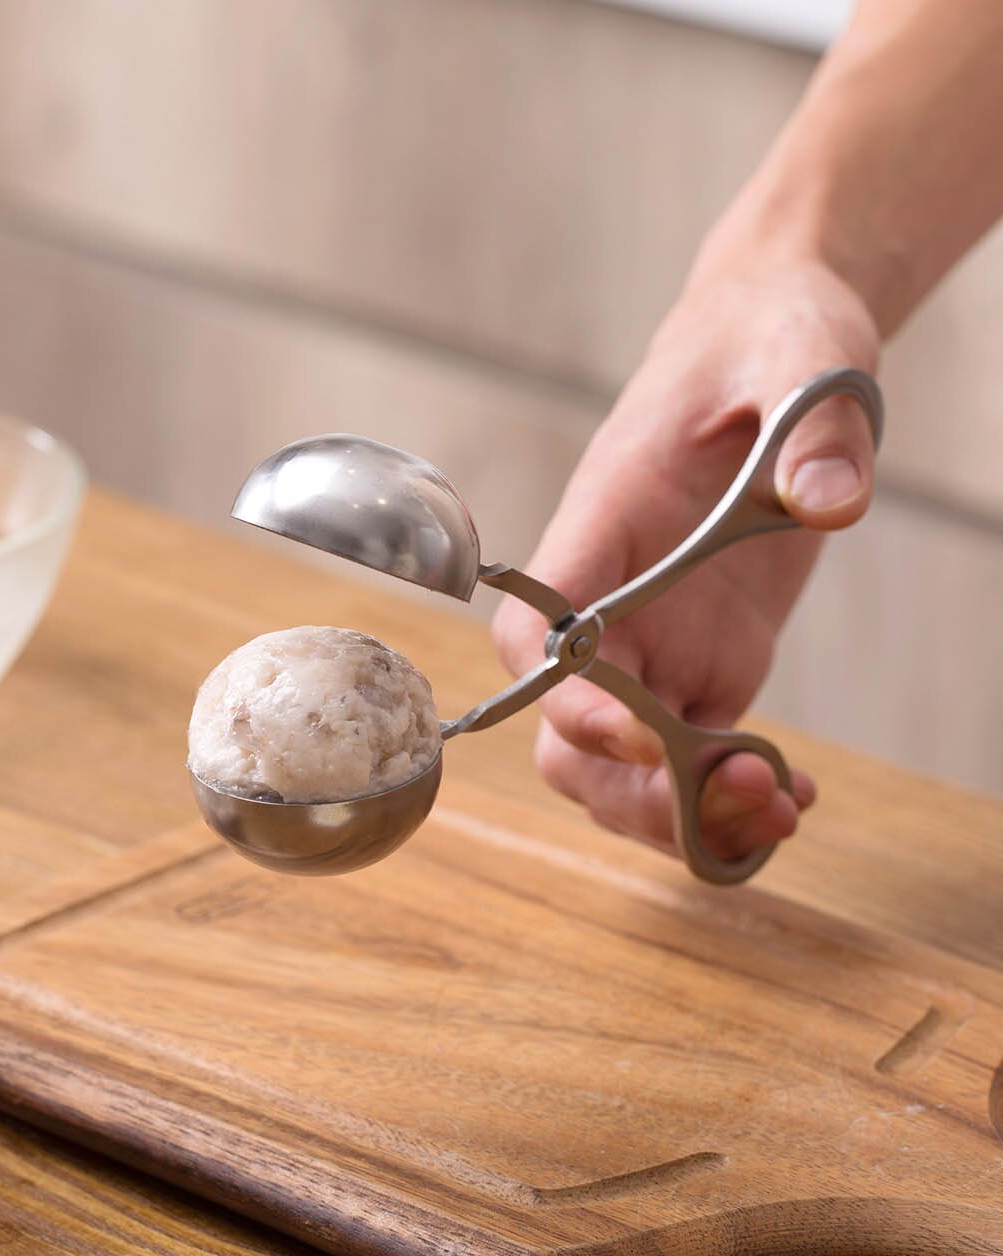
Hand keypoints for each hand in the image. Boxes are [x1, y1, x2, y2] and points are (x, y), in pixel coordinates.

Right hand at [492, 258, 880, 860]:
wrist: (778, 343)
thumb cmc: (766, 335)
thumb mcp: (801, 355)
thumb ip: (812, 427)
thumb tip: (830, 499)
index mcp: (603, 526)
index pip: (535, 635)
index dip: (563, 700)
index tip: (640, 731)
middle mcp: (615, 600)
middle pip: (565, 733)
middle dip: (630, 788)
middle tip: (735, 799)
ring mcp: (659, 638)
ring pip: (622, 762)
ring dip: (680, 811)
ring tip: (778, 808)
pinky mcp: (710, 658)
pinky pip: (696, 753)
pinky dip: (729, 797)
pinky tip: (794, 793)